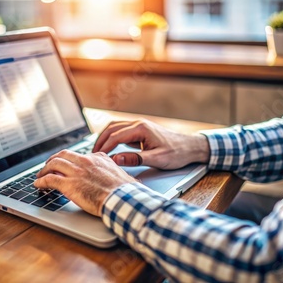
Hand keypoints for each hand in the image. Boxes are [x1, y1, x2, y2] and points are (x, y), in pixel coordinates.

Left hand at [34, 150, 136, 215]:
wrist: (122, 198)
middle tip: (48, 166)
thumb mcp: (119, 173)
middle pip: (63, 155)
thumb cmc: (124, 190)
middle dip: (53, 160)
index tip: (65, 164)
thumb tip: (114, 175)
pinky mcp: (69, 184)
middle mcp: (85, 162)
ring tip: (40, 175)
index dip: (68, 159)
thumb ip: (111, 170)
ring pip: (53, 164)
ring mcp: (76, 172)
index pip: (78, 155)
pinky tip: (38, 184)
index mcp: (97, 158)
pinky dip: (41, 181)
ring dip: (44, 170)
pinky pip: (50, 179)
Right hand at [93, 119, 209, 168]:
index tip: (96, 157)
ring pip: (115, 128)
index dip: (104, 147)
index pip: (116, 136)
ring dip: (105, 138)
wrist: (190, 148)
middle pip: (112, 129)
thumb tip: (116, 159)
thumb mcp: (156, 159)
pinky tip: (109, 148)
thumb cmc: (176, 154)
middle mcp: (139, 124)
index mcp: (141, 128)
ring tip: (97, 151)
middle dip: (100, 141)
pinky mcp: (140, 131)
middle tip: (92, 154)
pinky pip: (122, 132)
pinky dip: (113, 138)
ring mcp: (139, 126)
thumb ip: (134, 159)